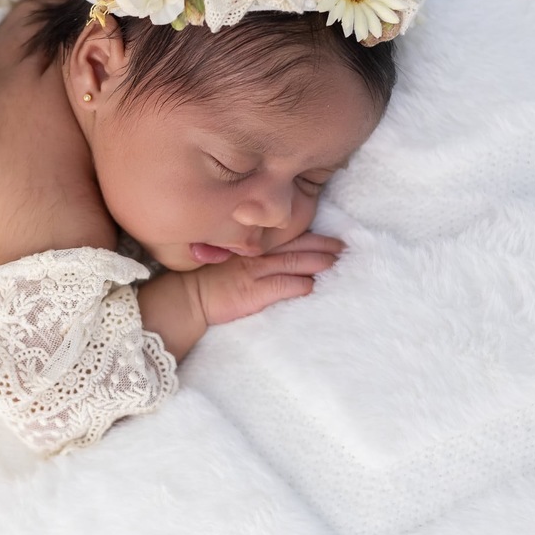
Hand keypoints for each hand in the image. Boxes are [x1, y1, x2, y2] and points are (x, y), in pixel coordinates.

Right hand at [195, 232, 343, 325]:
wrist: (189, 296)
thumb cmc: (210, 279)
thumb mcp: (232, 260)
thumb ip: (254, 256)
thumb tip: (279, 259)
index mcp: (253, 247)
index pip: (288, 239)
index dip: (312, 238)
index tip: (332, 239)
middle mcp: (256, 256)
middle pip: (295, 247)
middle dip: (322, 246)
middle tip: (344, 247)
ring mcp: (254, 272)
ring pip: (292, 263)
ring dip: (316, 262)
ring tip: (335, 263)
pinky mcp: (252, 292)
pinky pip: (280, 286)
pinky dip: (298, 285)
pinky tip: (311, 286)